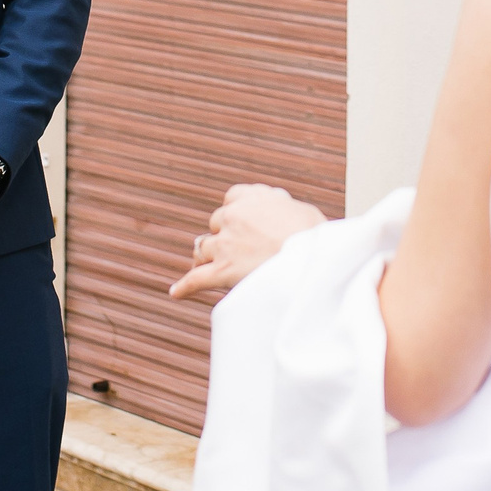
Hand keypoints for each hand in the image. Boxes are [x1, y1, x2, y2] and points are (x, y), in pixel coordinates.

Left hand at [170, 184, 324, 300]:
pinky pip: (197, 278)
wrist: (312, 260)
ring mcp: (225, 244)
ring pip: (203, 249)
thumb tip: (279, 207)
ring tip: (207, 266)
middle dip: (224, 235)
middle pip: (217, 223)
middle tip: (237, 249)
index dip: (236, 212)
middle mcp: (233, 217)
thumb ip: (281, 208)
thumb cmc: (314, 237)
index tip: (242, 221)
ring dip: (205, 257)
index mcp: (252, 197)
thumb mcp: (301, 210)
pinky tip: (176, 293)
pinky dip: (185, 287)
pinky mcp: (223, 271)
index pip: (232, 199)